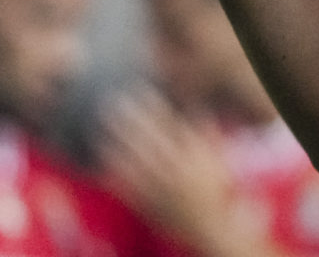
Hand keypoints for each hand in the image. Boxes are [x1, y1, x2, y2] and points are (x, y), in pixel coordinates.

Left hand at [99, 90, 237, 250]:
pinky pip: (128, 190)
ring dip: (117, 148)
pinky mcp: (149, 206)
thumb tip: (197, 108)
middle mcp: (175, 170)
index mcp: (192, 156)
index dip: (154, 108)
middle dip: (130, 123)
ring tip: (101, 134)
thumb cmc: (213, 188)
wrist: (209, 226)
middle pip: (149, 141)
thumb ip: (208, 133)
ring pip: (134, 164)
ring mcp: (160, 189)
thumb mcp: (217, 158)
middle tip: (112, 105)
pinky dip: (115, 177)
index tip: (140, 92)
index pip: (171, 125)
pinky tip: (102, 166)